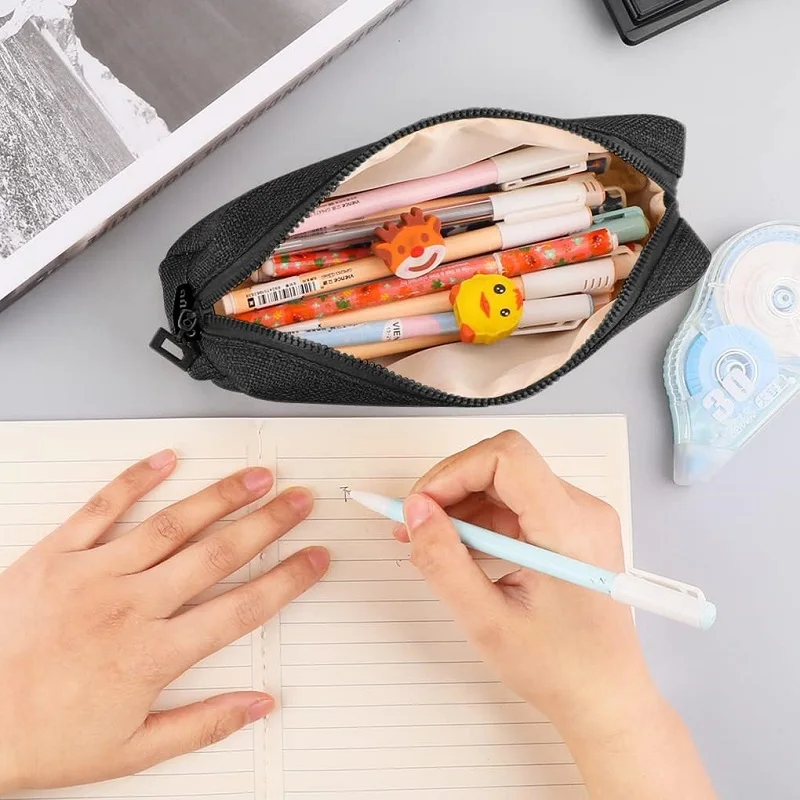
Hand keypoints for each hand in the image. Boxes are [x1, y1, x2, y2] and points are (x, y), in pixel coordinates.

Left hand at [0, 451, 328, 792]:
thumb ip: (204, 725)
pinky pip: (102, 507)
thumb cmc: (42, 738)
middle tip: (299, 500)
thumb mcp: (132, 750)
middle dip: (268, 523)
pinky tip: (166, 460)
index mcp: (153, 655)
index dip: (287, 580)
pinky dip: (136, 480)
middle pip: (217, 554)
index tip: (313, 559)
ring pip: (172, 524)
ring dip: (220, 497)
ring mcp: (93, 575)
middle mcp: (130, 607)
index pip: (242, 608)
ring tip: (254, 477)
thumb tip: (259, 705)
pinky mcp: (56, 555)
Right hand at [395, 431, 715, 798]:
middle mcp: (582, 512)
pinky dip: (482, 522)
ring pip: (506, 485)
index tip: (421, 504)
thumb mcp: (487, 621)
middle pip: (502, 467)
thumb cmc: (562, 670)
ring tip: (431, 545)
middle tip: (414, 525)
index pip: (506, 458)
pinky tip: (460, 553)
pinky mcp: (570, 532)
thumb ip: (444, 562)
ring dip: (463, 507)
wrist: (606, 699)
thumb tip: (417, 513)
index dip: (453, 472)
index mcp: (569, 527)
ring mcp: (579, 520)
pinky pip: (518, 507)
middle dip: (451, 489)